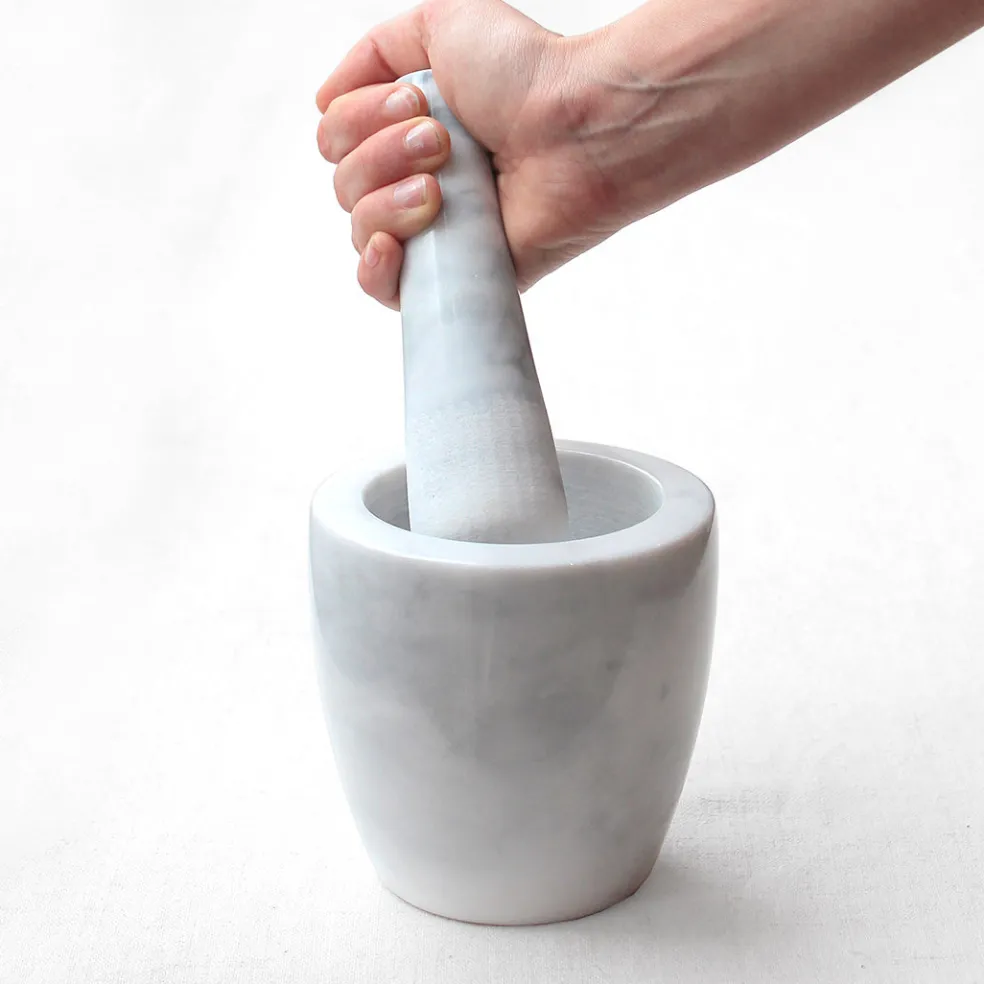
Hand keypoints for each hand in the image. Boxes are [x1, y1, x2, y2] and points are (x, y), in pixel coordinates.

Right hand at [315, 0, 617, 308]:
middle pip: (343, 185)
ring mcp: (434, 233)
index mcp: (406, 131)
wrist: (580, 130)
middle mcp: (414, 181)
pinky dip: (376, 267)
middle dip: (380, 155)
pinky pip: (384, 290)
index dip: (359, 120)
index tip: (415, 103)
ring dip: (388, 199)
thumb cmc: (527, 75)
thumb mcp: (441, 24)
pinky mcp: (455, 276)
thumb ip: (373, 50)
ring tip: (441, 185)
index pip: (335, 141)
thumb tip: (324, 99)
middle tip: (443, 142)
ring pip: (359, 230)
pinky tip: (394, 245)